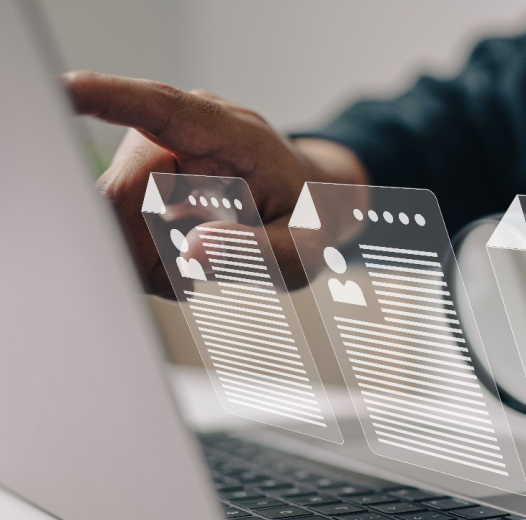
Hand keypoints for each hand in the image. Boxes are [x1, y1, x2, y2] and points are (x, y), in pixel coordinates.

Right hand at [62, 71, 367, 296]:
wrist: (315, 206)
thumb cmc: (313, 220)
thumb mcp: (305, 248)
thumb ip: (256, 252)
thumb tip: (192, 253)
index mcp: (233, 134)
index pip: (164, 109)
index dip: (112, 99)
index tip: (68, 90)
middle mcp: (189, 131)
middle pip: (126, 192)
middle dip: (145, 249)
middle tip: (187, 282)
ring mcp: (165, 149)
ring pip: (117, 214)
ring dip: (150, 257)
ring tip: (197, 271)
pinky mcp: (150, 172)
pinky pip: (124, 222)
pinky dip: (151, 255)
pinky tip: (187, 259)